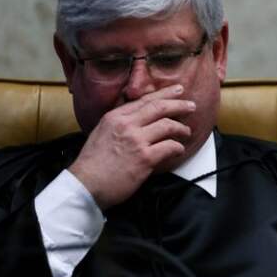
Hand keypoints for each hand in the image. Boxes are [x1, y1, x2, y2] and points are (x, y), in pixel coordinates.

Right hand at [68, 85, 195, 209]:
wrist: (84, 186)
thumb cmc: (92, 163)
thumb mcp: (102, 132)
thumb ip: (120, 122)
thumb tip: (139, 116)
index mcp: (115, 117)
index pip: (145, 100)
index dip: (165, 94)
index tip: (178, 90)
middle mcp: (126, 125)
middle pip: (160, 108)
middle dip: (179, 105)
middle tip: (191, 106)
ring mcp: (136, 141)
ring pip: (168, 126)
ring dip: (181, 129)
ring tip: (186, 132)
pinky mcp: (144, 158)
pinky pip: (169, 147)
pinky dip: (177, 148)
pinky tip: (179, 150)